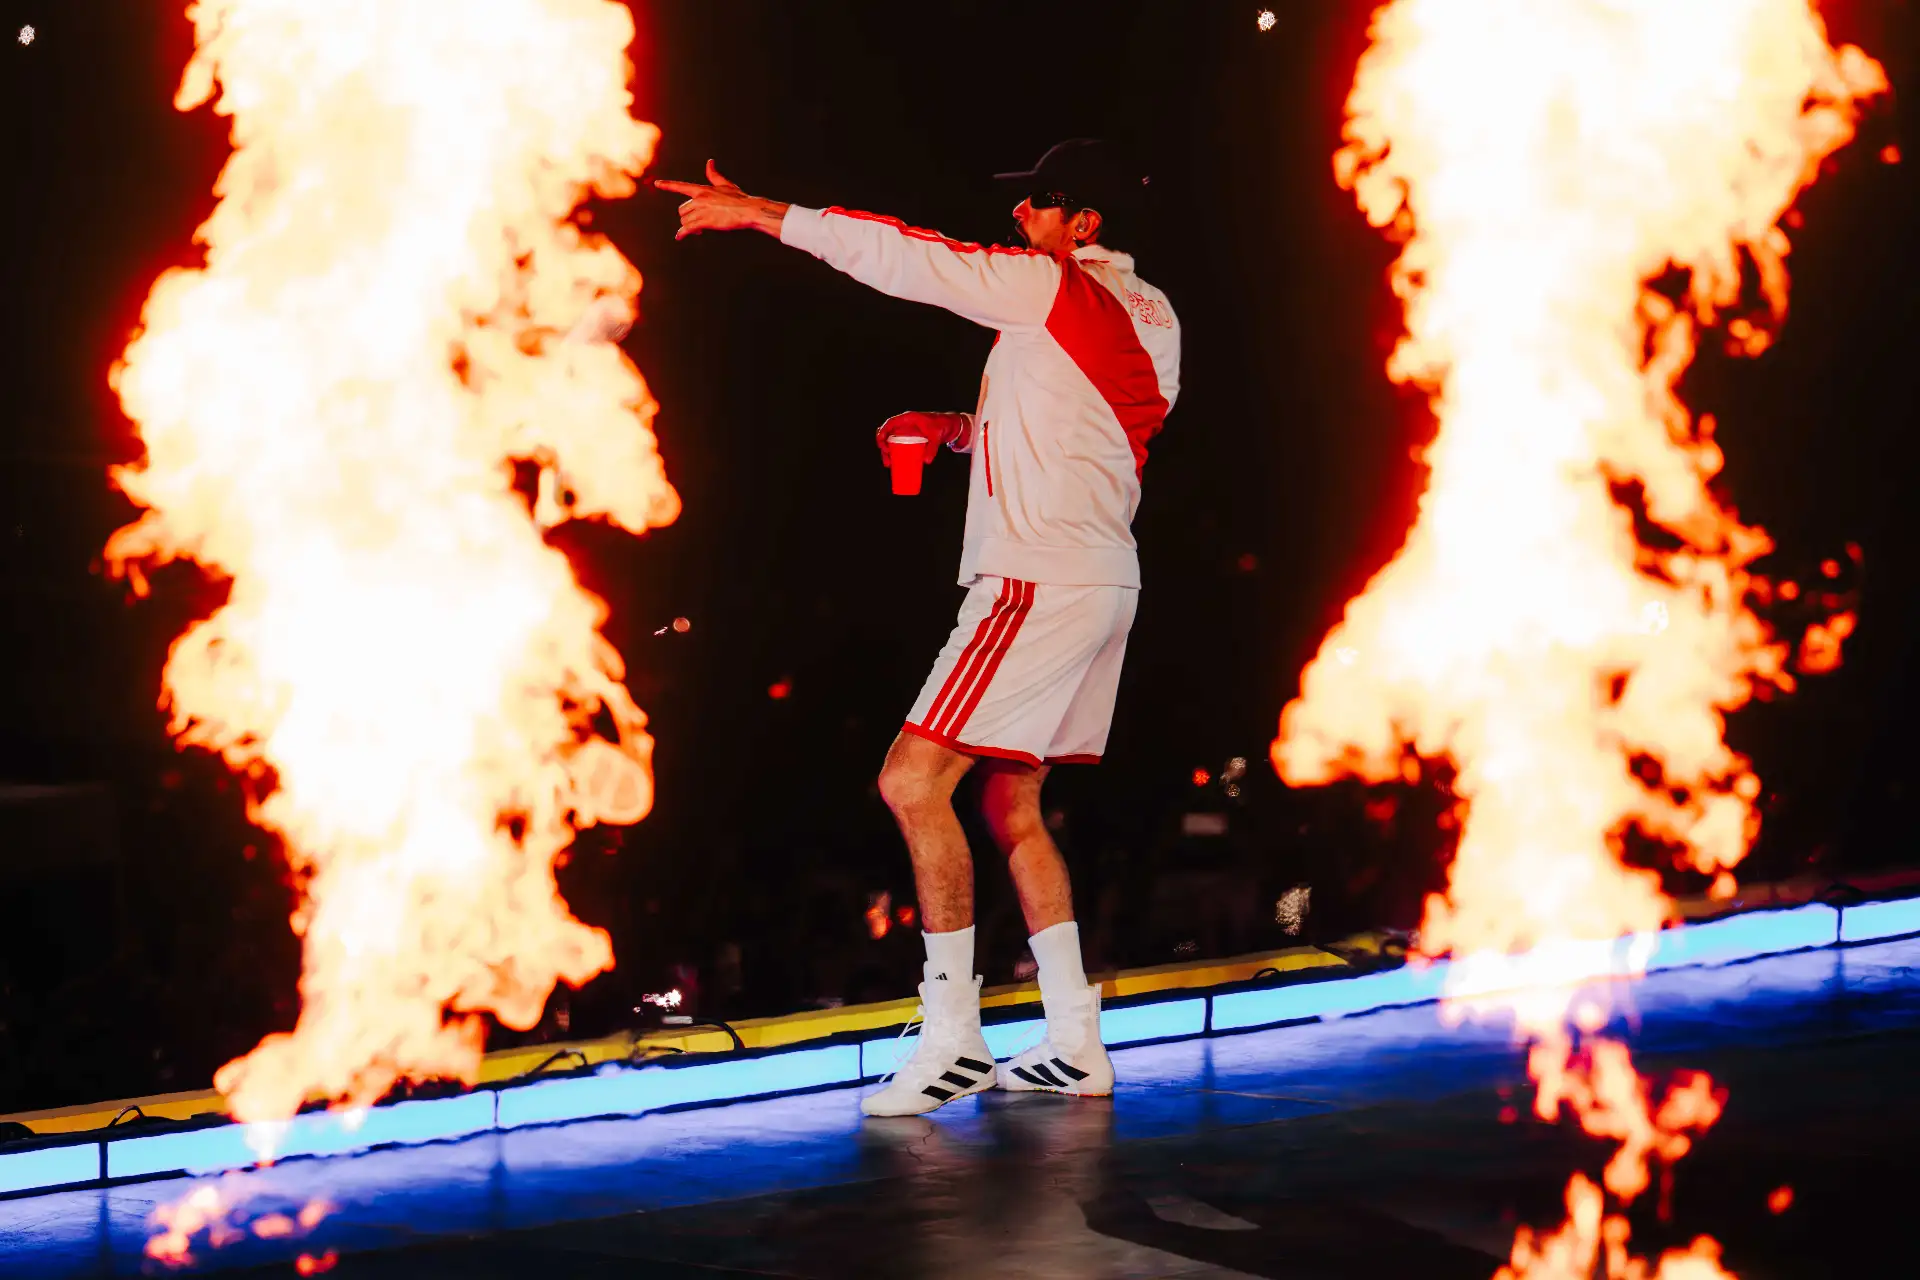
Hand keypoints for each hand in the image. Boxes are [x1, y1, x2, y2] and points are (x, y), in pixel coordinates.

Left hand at [654, 161, 788, 239]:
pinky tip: (680, 237)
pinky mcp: (705, 222)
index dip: (668, 185)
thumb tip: (709, 162)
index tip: (656, 183)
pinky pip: (687, 228)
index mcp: (702, 189)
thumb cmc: (739, 198)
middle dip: (687, 217)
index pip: (681, 186)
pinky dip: (683, 233)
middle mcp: (699, 199)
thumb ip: (714, 175)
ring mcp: (701, 211)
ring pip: (684, 220)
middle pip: (682, 210)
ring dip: (689, 226)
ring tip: (699, 229)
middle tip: (697, 223)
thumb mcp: (725, 185)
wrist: (748, 210)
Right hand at [876, 412, 967, 465]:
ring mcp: (906, 432)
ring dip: (887, 452)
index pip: (890, 423)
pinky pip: (898, 445)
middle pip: (888, 434)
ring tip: (888, 464)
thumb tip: (927, 461)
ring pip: (891, 441)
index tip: (881, 443)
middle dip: (883, 446)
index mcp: (908, 419)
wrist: (948, 426)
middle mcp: (904, 425)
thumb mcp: (937, 436)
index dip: (883, 431)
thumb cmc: (942, 425)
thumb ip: (932, 448)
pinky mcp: (909, 439)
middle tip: (887, 458)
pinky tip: (894, 463)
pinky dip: (894, 453)